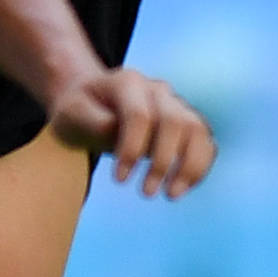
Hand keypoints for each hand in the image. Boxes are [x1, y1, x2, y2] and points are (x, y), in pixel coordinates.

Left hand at [45, 66, 213, 197]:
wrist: (91, 105)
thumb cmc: (80, 111)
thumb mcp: (71, 114)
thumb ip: (92, 122)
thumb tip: (117, 134)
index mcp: (127, 82)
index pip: (139, 115)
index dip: (132, 150)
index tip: (119, 180)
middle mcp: (157, 90)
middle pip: (174, 121)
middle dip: (162, 161)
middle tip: (146, 193)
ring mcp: (175, 104)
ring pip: (197, 129)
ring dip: (189, 166)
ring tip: (171, 195)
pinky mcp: (186, 123)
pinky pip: (206, 142)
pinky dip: (200, 166)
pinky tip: (183, 187)